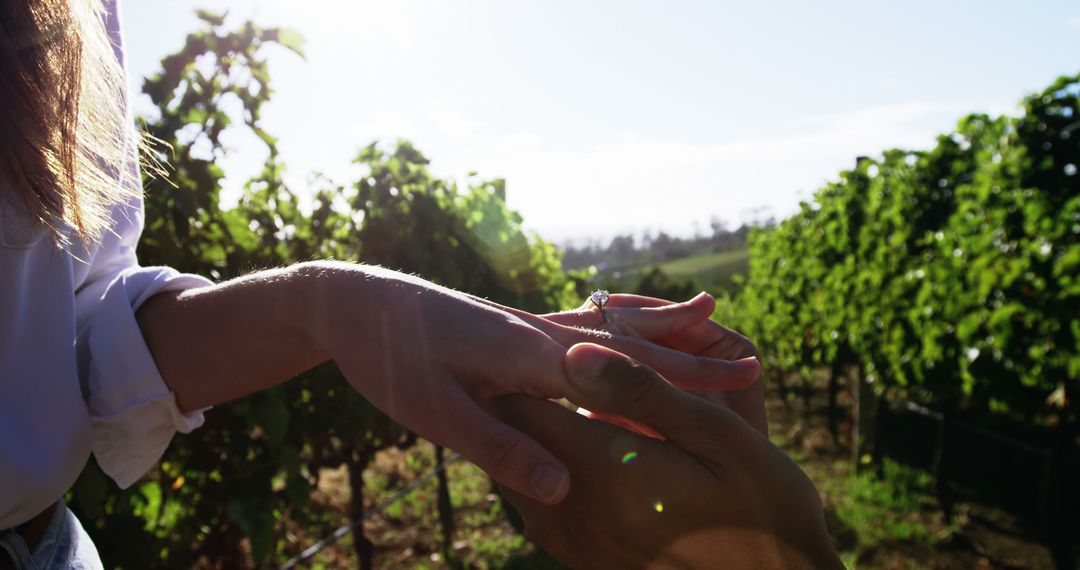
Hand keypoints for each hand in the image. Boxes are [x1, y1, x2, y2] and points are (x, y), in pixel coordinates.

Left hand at [300, 264, 760, 504]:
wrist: (352, 299)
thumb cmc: (386, 356)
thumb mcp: (432, 411)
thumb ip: (498, 447)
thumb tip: (561, 489)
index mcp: (529, 354)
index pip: (627, 371)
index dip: (687, 380)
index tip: (745, 380)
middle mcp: (539, 332)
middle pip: (632, 341)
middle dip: (691, 353)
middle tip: (750, 357)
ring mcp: (527, 324)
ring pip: (611, 325)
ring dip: (663, 327)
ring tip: (707, 313)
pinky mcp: (513, 324)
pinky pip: (583, 322)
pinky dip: (621, 322)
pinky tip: (627, 321)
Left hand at [491, 343, 841, 569]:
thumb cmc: (765, 506)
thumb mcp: (717, 436)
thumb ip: (640, 394)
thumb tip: (573, 353)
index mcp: (606, 470)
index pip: (521, 409)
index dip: (526, 373)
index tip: (548, 353)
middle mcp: (578, 513)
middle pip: (514, 443)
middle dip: (526, 403)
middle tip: (557, 377)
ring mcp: (579, 546)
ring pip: (521, 480)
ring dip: (538, 442)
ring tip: (572, 412)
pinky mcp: (588, 564)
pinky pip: (542, 513)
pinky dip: (551, 479)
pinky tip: (589, 462)